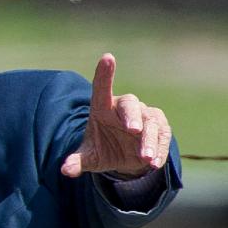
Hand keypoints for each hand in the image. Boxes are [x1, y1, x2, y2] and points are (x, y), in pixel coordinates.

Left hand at [58, 53, 171, 178]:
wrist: (125, 159)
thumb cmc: (103, 149)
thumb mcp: (89, 157)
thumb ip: (77, 161)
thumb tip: (65, 170)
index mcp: (102, 108)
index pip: (101, 88)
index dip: (105, 74)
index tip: (107, 58)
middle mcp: (124, 108)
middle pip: (130, 104)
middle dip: (132, 116)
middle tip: (133, 129)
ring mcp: (144, 115)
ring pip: (150, 122)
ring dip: (149, 141)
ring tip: (145, 158)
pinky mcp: (160, 126)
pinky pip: (163, 135)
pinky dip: (160, 149)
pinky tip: (154, 163)